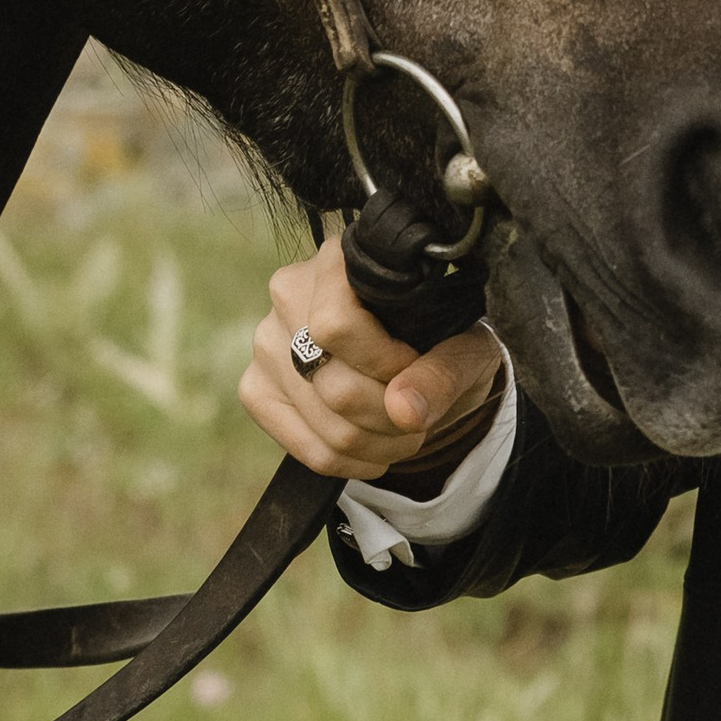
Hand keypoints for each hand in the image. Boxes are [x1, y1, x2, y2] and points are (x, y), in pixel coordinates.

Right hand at [239, 236, 507, 486]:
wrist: (417, 358)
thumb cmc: (443, 340)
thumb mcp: (464, 347)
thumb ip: (443, 372)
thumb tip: (403, 411)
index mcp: (338, 260)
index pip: (335, 324)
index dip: (383, 363)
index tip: (415, 367)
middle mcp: (289, 292)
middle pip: (332, 383)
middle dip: (390, 416)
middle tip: (419, 416)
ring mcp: (266, 343)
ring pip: (322, 421)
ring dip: (377, 443)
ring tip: (404, 432)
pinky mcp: (256, 390)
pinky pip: (304, 448)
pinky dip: (350, 461)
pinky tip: (375, 448)